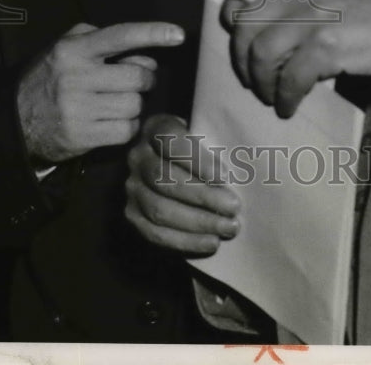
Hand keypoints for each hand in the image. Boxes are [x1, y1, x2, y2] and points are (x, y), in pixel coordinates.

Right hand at [17, 21, 183, 164]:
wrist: (16, 121)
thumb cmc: (51, 78)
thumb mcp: (65, 48)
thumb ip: (100, 39)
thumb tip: (143, 51)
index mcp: (73, 50)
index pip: (119, 36)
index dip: (151, 33)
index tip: (178, 34)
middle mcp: (75, 77)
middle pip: (137, 76)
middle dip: (144, 79)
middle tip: (135, 82)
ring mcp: (78, 109)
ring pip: (135, 104)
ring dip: (134, 104)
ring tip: (117, 103)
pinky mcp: (81, 136)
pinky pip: (126, 129)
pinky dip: (127, 126)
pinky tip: (113, 122)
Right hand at [125, 113, 239, 256]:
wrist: (170, 163)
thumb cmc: (197, 146)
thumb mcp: (203, 132)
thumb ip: (214, 142)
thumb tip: (238, 167)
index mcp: (155, 128)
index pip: (171, 141)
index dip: (197, 160)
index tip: (225, 176)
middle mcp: (137, 157)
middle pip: (164, 179)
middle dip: (202, 196)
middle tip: (234, 207)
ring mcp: (131, 187)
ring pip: (159, 209)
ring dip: (197, 222)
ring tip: (228, 227)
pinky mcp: (132, 215)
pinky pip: (154, 234)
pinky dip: (185, 241)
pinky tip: (211, 242)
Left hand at [222, 0, 370, 117]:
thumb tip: (272, 19)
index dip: (233, 9)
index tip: (236, 33)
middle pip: (247, 22)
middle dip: (242, 56)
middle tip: (252, 76)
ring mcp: (317, 14)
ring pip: (262, 52)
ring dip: (261, 81)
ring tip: (271, 95)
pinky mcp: (331, 45)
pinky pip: (291, 77)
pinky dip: (285, 97)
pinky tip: (290, 106)